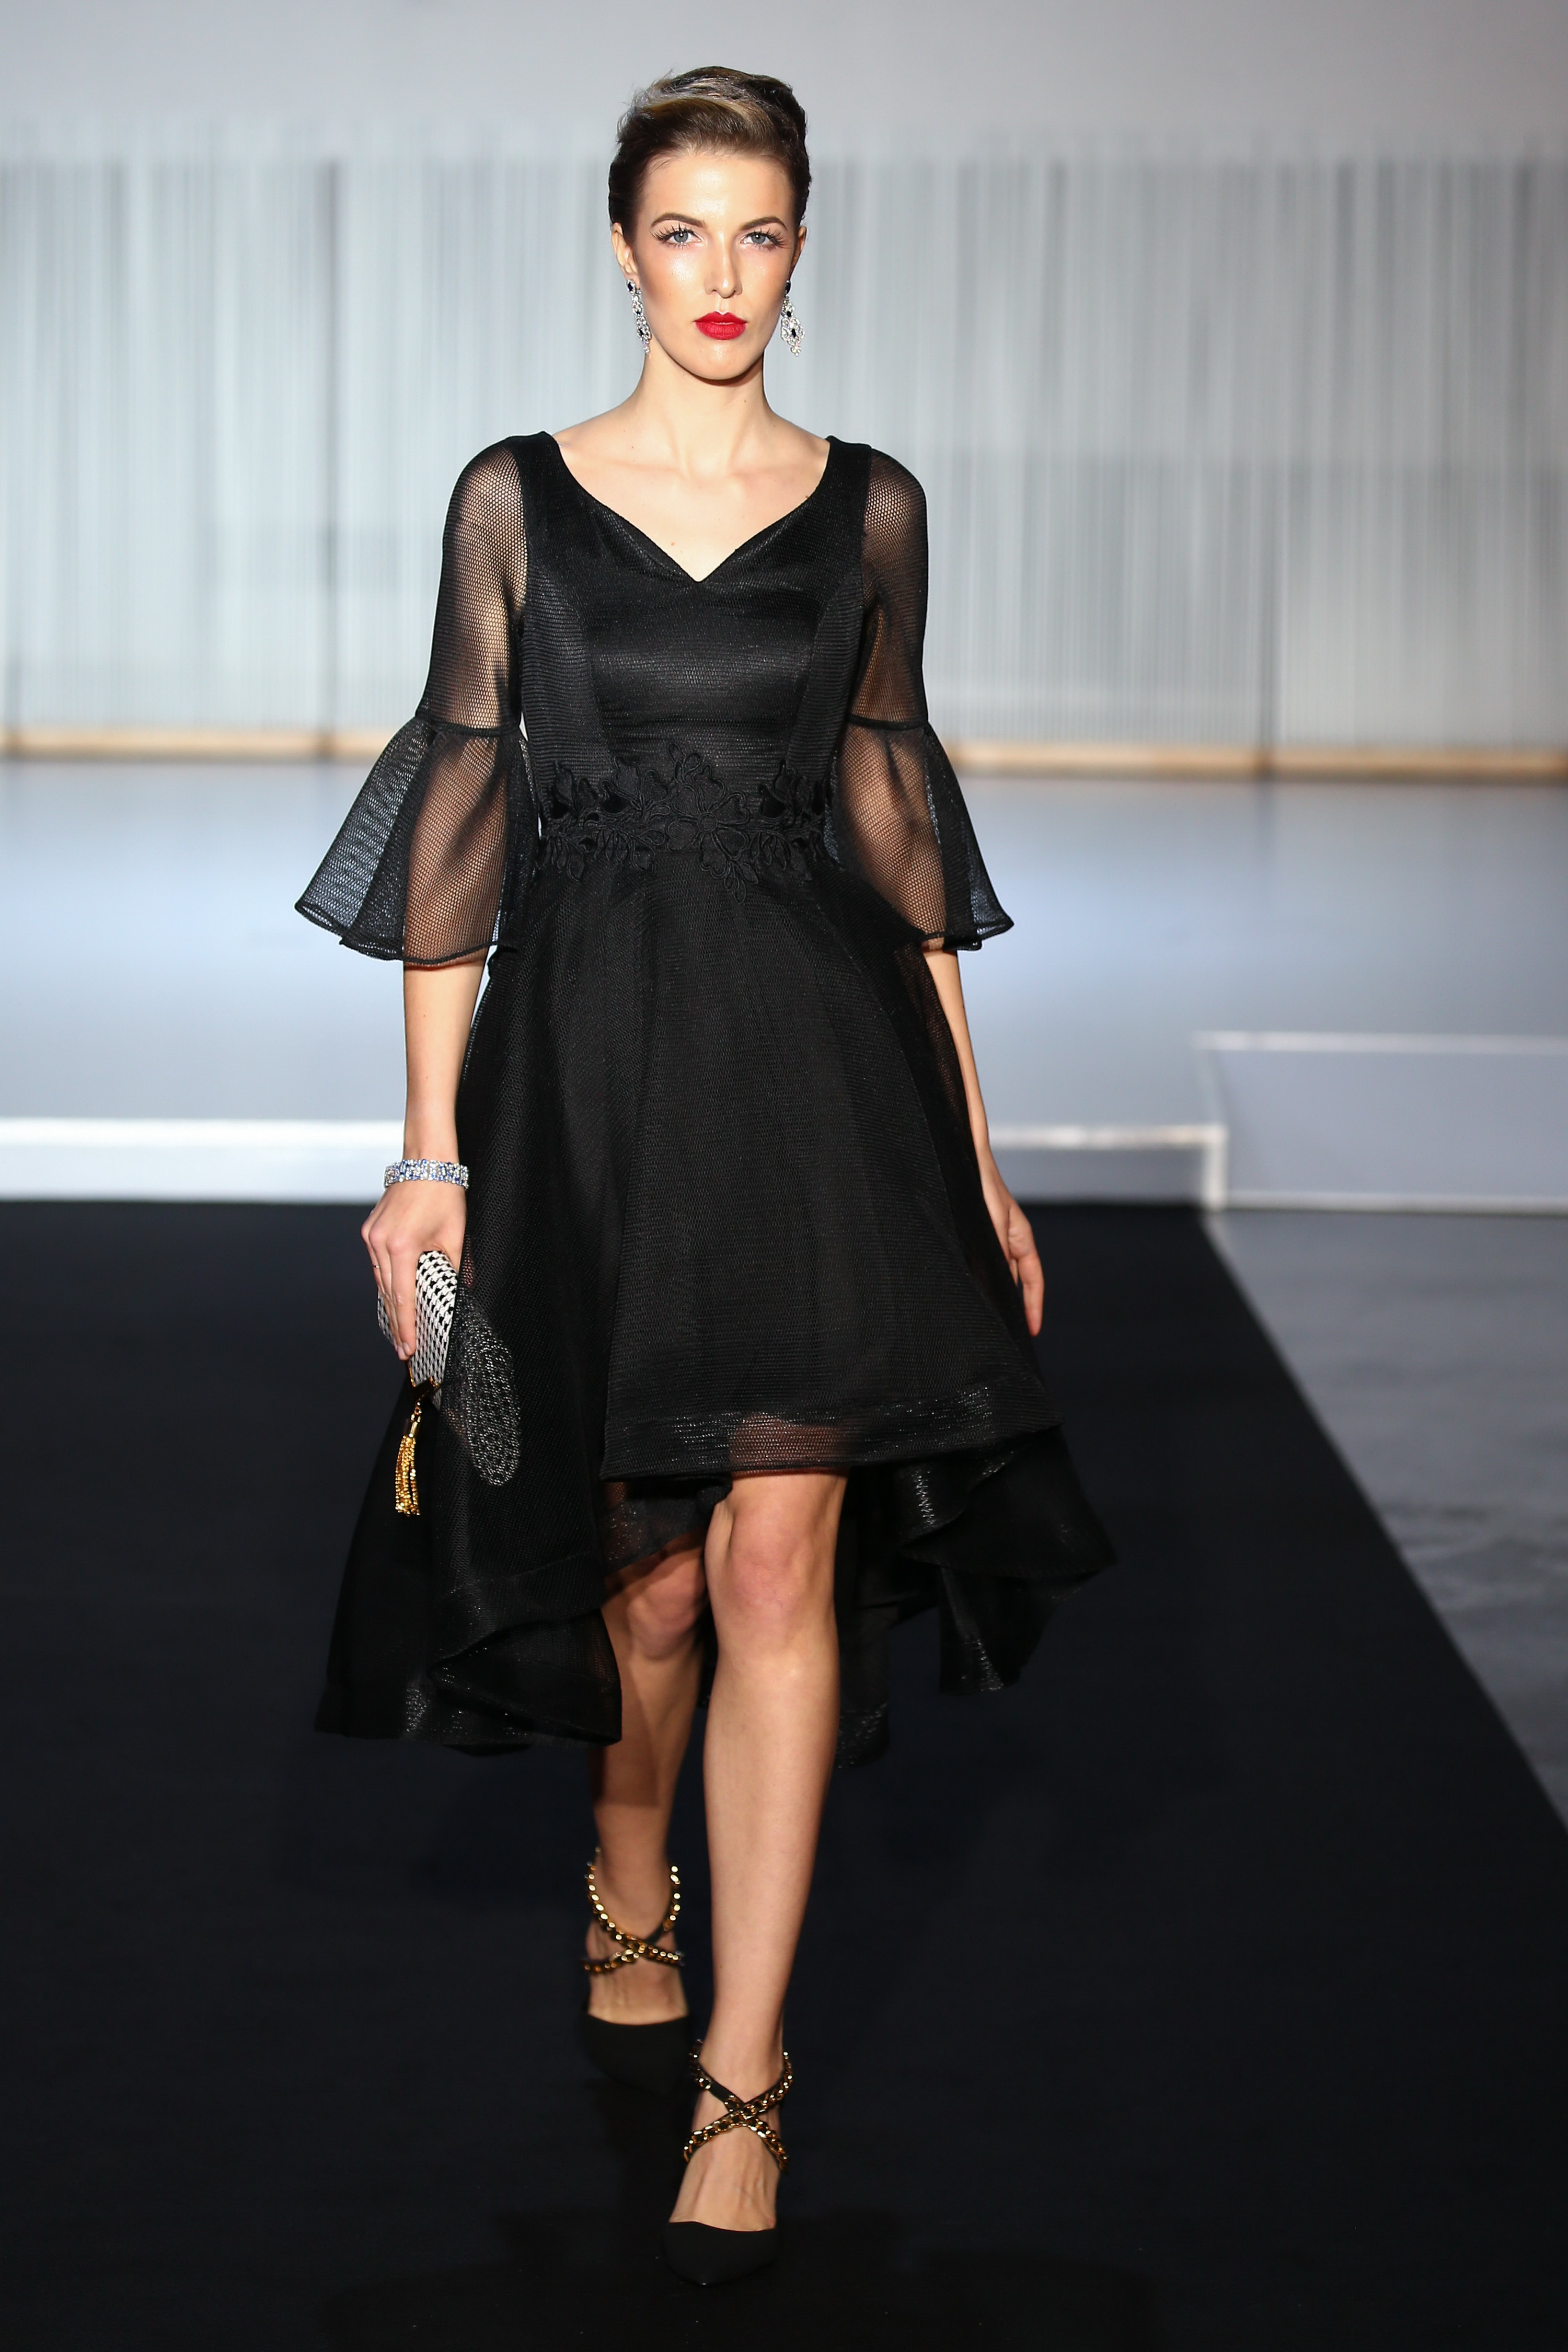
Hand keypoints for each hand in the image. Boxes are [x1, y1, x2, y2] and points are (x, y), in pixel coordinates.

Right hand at [362, 1178, 466, 1359]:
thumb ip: (457, 1269)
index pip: (403, 1298)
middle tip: (406, 1349)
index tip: (408, 1349)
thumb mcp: (456, 1236)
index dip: (406, 1327)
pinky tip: (395, 1298)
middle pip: (388, 1294)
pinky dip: (387, 1283)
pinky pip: (378, 1265)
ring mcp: (371, 1236)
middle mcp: (380, 1243)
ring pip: (380, 1281)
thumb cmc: (444, 1195)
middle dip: (398, 1323)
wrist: (426, 1161)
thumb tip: (463, 1295)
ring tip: (401, 1330)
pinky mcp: (370, 1230)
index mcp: (401, 1247)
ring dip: (391, 1304)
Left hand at [976, 1151, 1044, 1336]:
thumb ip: (997, 1244)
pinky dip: (982, 1278)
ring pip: (999, 1272)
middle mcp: (1009, 1239)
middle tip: (1011, 1332)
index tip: (1033, 1329)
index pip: (1033, 1278)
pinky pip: (984, 1262)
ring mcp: (994, 1236)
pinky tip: (970, 1288)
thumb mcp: (990, 1215)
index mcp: (1020, 1236)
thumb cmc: (979, 1180)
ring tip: (991, 1317)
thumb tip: (1000, 1274)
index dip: (1033, 1305)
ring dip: (997, 1293)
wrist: (963, 1154)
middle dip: (1017, 1306)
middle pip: (1018, 1280)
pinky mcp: (976, 1232)